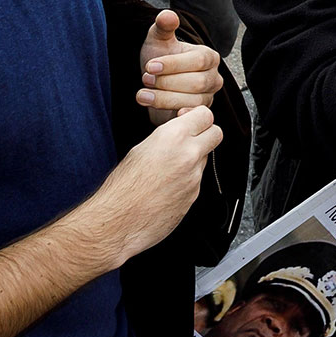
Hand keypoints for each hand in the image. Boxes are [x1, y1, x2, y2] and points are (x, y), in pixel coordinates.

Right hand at [86, 105, 220, 259]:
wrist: (119, 222)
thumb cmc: (122, 188)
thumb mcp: (140, 149)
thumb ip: (166, 137)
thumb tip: (178, 130)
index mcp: (173, 137)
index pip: (205, 114)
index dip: (197, 116)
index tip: (189, 118)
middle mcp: (189, 156)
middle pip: (216, 133)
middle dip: (206, 133)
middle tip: (191, 137)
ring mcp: (194, 178)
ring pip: (205, 158)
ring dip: (194, 158)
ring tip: (169, 166)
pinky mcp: (194, 197)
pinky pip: (197, 181)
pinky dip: (187, 179)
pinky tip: (168, 185)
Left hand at [138, 9, 223, 123]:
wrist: (152, 84)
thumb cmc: (157, 59)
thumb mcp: (158, 40)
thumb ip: (163, 26)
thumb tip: (168, 15)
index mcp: (209, 57)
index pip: (198, 60)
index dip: (173, 64)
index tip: (149, 66)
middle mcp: (213, 78)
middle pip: (197, 83)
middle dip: (167, 82)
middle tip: (144, 80)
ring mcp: (208, 98)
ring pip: (192, 101)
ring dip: (163, 99)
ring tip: (142, 95)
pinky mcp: (198, 114)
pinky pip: (191, 117)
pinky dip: (176, 114)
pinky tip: (158, 111)